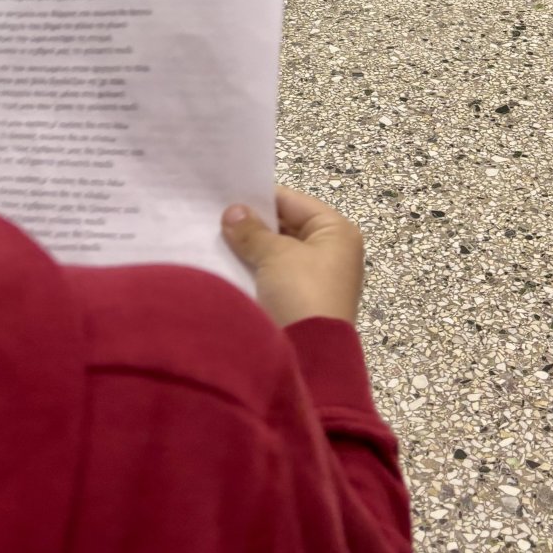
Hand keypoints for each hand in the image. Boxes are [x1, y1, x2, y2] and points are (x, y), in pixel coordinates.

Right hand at [221, 186, 364, 326]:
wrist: (309, 358)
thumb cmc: (301, 292)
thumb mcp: (276, 255)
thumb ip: (252, 231)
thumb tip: (232, 212)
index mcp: (337, 232)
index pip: (294, 202)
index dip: (261, 197)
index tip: (227, 195)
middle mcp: (333, 252)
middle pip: (287, 228)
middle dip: (254, 225)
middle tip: (216, 217)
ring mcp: (318, 280)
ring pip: (278, 254)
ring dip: (252, 249)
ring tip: (215, 237)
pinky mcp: (302, 303)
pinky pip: (275, 277)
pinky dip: (255, 271)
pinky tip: (227, 265)